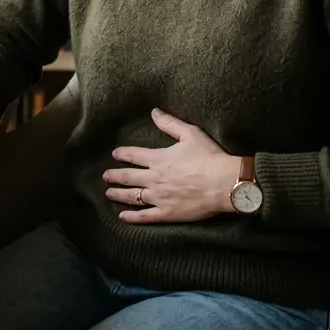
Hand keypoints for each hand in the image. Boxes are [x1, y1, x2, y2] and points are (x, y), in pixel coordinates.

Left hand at [103, 108, 245, 223]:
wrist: (224, 183)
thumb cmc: (209, 157)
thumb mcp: (190, 134)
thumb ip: (170, 123)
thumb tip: (154, 112)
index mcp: (159, 159)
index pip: (134, 155)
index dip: (123, 154)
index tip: (115, 154)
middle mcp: (154, 178)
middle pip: (129, 177)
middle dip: (115, 176)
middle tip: (105, 176)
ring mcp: (159, 197)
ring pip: (133, 196)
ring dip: (119, 194)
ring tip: (109, 193)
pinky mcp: (167, 213)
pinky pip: (145, 216)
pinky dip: (132, 217)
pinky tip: (123, 217)